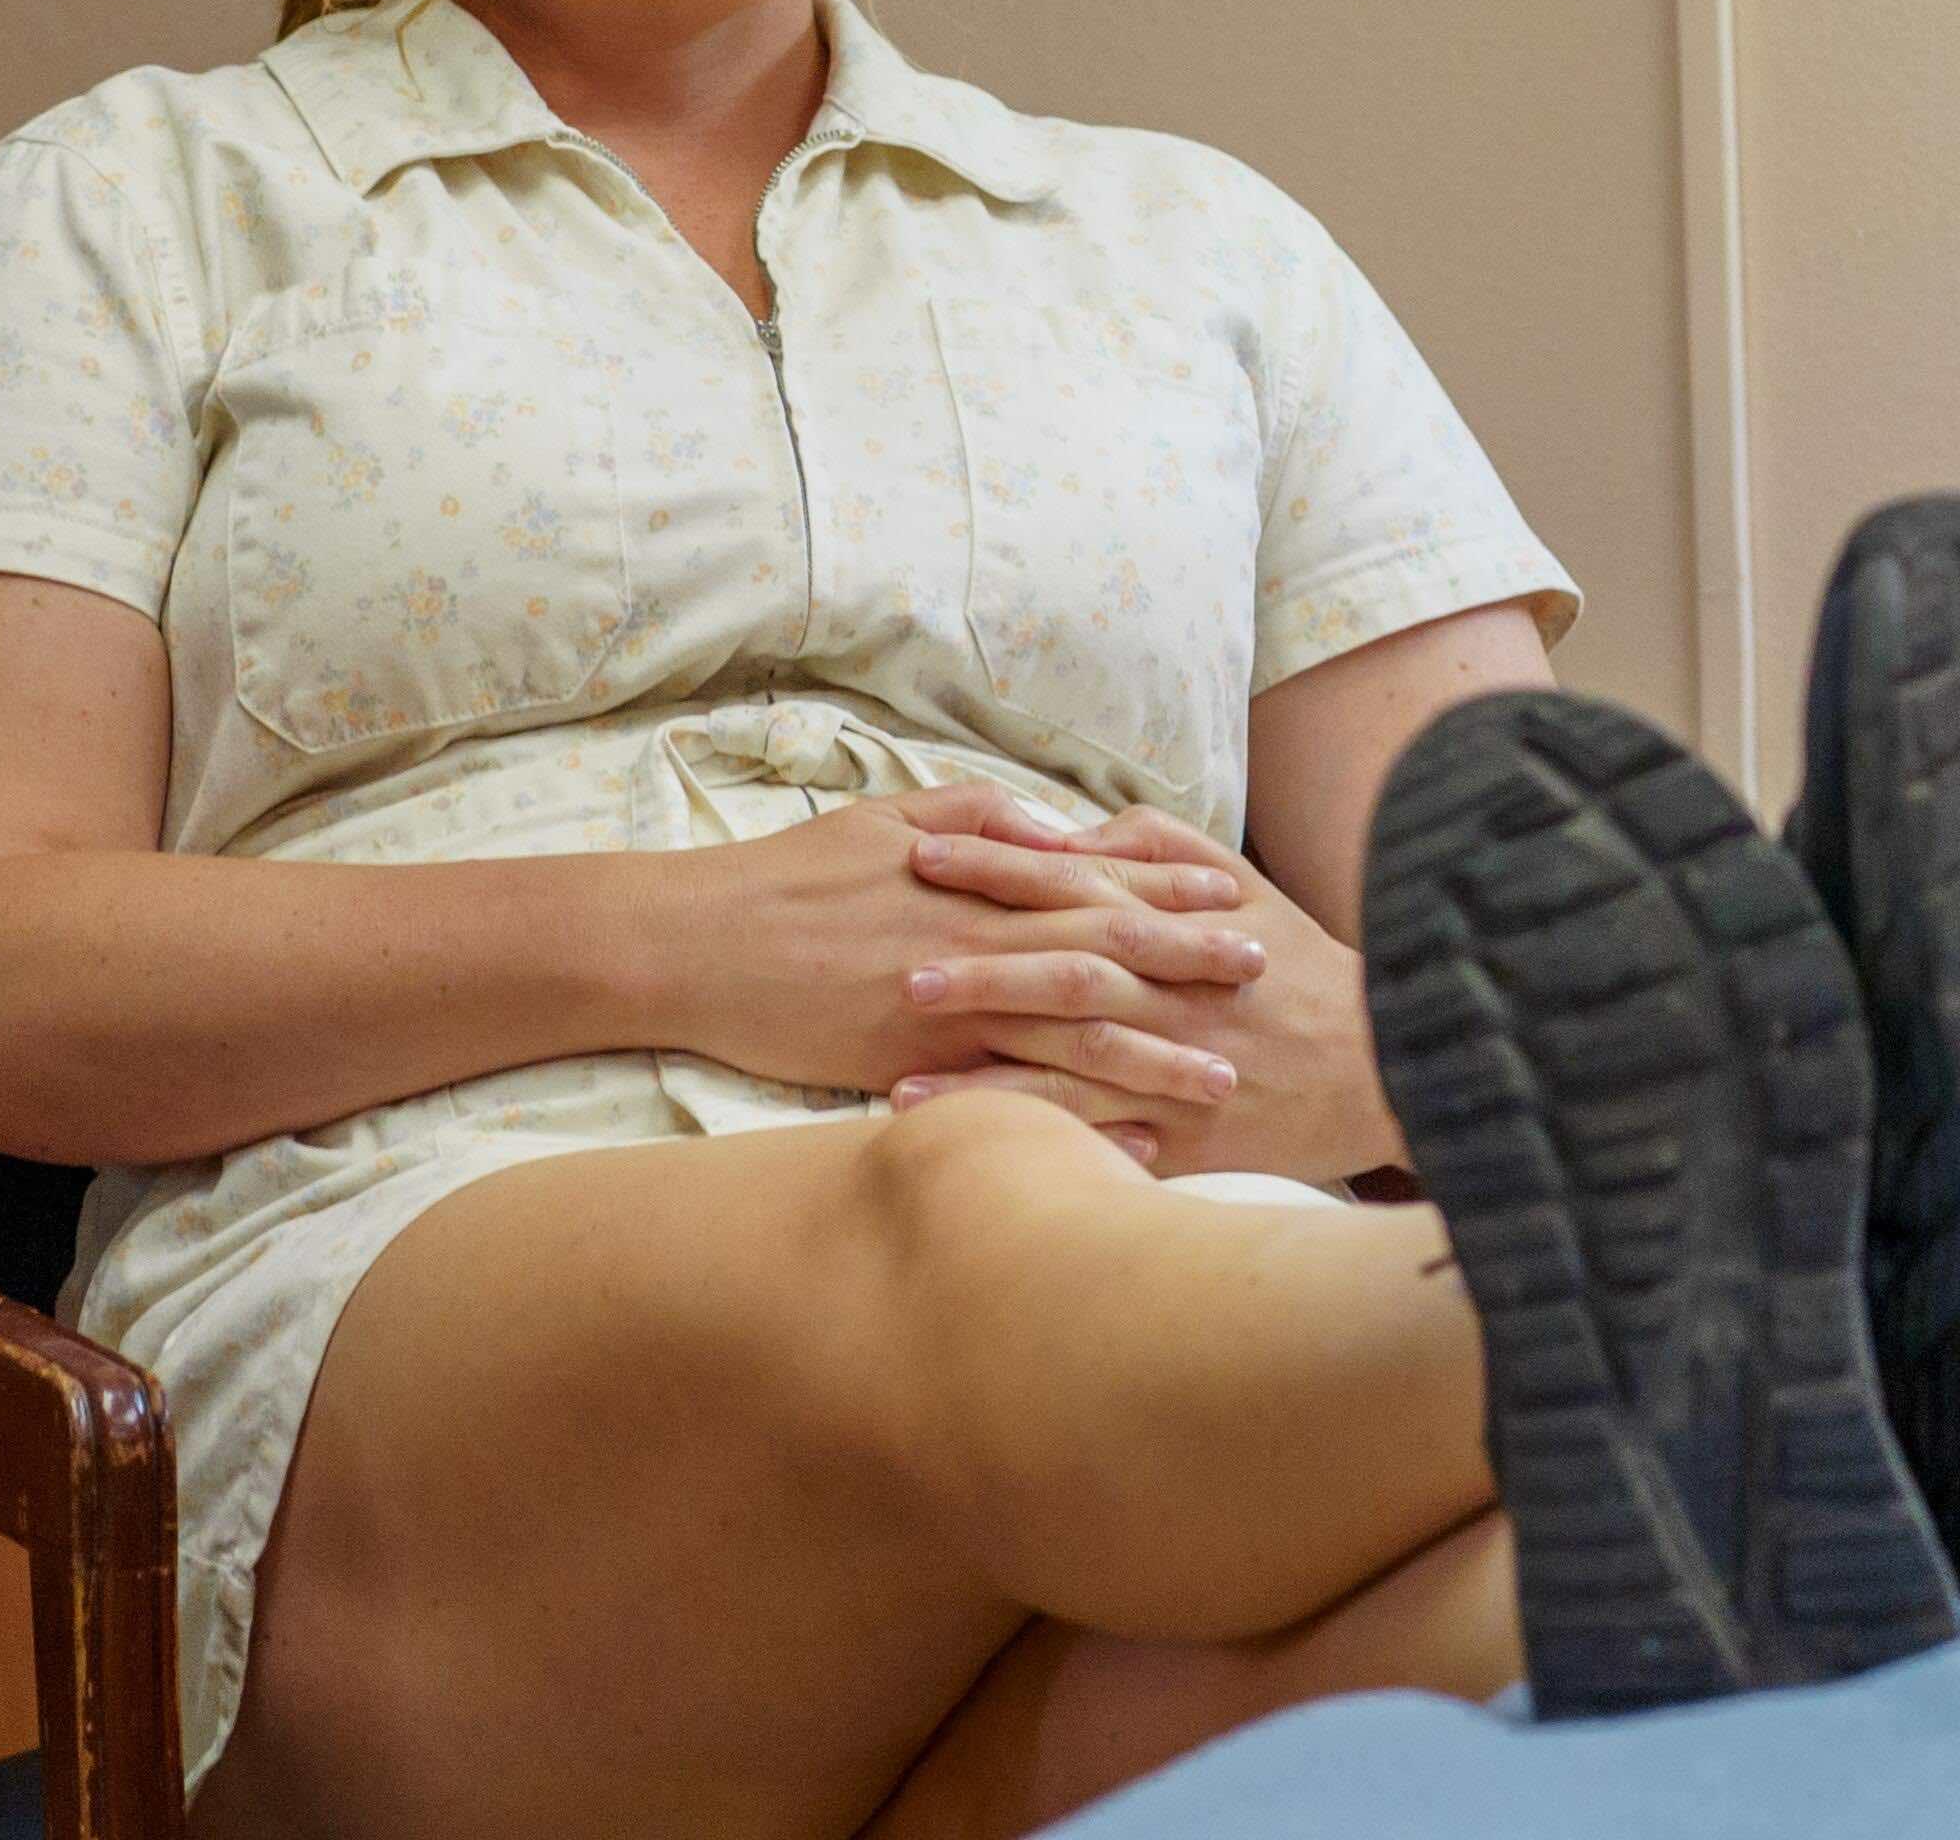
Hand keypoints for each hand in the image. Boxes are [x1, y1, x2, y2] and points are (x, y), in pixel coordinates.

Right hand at [624, 783, 1270, 1153]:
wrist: (695, 943)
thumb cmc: (791, 874)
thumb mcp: (887, 814)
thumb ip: (980, 814)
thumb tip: (1056, 824)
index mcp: (975, 878)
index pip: (1094, 881)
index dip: (1168, 892)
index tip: (1236, 898)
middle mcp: (974, 940)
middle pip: (1104, 954)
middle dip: (1187, 968)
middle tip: (1264, 979)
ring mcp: (945, 1008)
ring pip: (1069, 1035)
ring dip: (1151, 1058)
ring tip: (1225, 1081)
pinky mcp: (911, 1066)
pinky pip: (1009, 1099)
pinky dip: (1072, 1121)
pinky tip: (1128, 1146)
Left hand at [887, 796, 1387, 1183]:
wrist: (1390, 1057)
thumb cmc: (1302, 968)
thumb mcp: (1248, 884)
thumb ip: (1159, 848)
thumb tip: (1075, 831)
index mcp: (1180, 924)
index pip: (1075, 884)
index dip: (998, 867)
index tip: (922, 853)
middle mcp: (1174, 992)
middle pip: (1063, 971)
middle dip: (978, 967)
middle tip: (895, 965)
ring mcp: (1178, 1066)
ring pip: (1071, 1064)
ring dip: (985, 1071)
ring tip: (899, 1077)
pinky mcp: (1186, 1133)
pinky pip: (1101, 1136)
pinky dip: (1039, 1138)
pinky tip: (976, 1145)